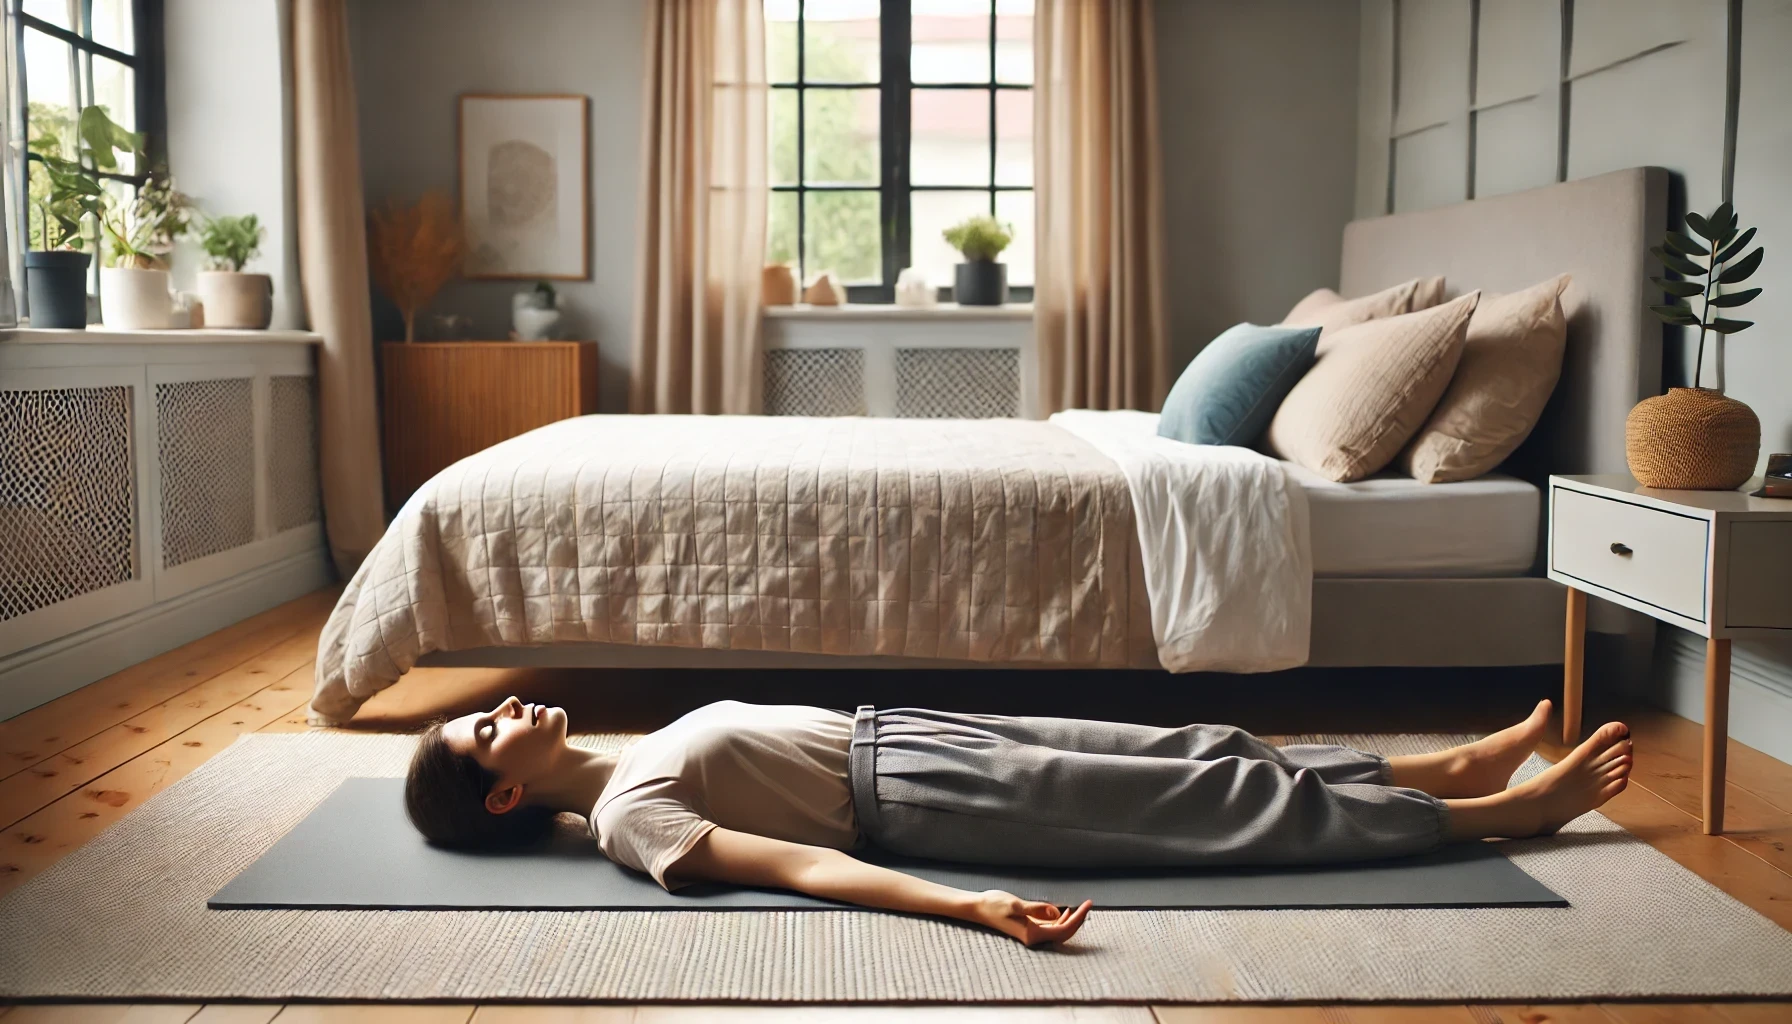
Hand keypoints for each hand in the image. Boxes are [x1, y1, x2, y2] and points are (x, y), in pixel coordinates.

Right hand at [970, 890, 1092, 946]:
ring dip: (1071, 920)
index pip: (1062, 930)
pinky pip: (1049, 928)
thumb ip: (1036, 909)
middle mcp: (1033, 938)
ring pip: (1058, 931)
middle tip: (1089, 904)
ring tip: (1081, 906)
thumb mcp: (1015, 904)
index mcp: (1032, 934)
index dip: (1078, 919)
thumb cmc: (993, 904)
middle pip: (1064, 932)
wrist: (977, 908)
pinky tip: (1063, 911)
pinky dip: (1059, 920)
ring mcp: (1031, 934)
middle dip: (1078, 920)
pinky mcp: (1028, 929)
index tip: (1087, 905)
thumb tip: (1056, 913)